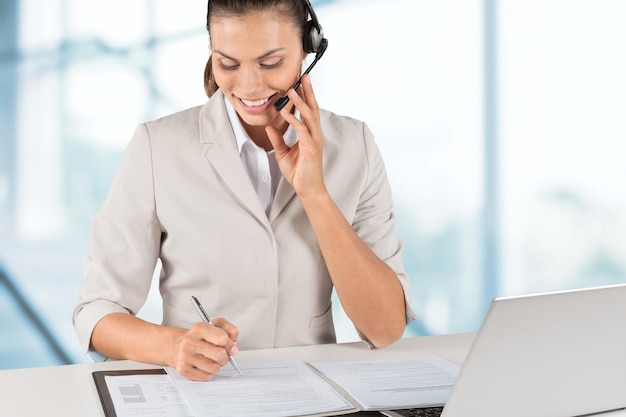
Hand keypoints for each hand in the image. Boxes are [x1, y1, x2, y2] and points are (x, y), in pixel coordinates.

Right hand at [173, 317, 238, 380]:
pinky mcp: (183, 369)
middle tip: (220, 354)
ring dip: (216, 365)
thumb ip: (230, 330)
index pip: (222, 338)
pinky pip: (207, 376)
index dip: (229, 343)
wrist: (178, 346)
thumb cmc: (200, 337)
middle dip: (224, 356)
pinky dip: (208, 372)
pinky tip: (202, 365)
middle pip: (220, 355)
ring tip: (210, 359)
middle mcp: (190, 342)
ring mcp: (185, 356)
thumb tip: (233, 347)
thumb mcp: (216, 325)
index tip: (227, 344)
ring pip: (214, 368)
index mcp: (199, 328)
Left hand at [266, 74, 325, 198]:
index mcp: (309, 134)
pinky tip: (285, 112)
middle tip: (304, 76)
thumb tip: (269, 127)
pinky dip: (294, 119)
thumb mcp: (283, 153)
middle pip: (313, 108)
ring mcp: (314, 140)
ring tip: (292, 89)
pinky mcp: (310, 148)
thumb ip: (277, 139)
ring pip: (309, 116)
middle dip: (308, 91)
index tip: (300, 83)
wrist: (308, 189)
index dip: (305, 96)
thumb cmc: (300, 172)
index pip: (308, 111)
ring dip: (300, 101)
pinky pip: (302, 130)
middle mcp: (314, 134)